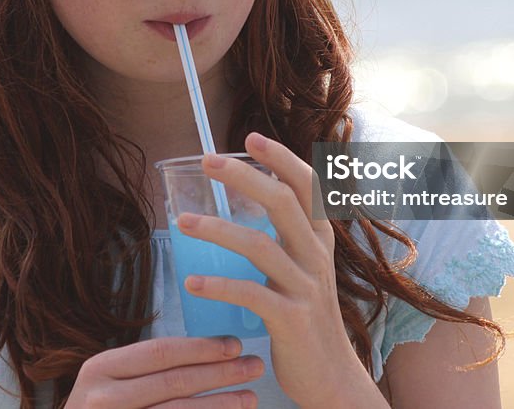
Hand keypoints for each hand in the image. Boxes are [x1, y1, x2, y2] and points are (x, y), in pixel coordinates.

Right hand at [64, 335, 262, 407]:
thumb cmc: (101, 407)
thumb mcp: (109, 381)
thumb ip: (144, 368)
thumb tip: (207, 352)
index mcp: (100, 369)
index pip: (160, 352)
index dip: (201, 348)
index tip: (234, 345)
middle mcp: (103, 398)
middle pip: (174, 382)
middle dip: (220, 373)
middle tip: (253, 366)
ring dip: (221, 404)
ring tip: (250, 397)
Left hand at [176, 133, 376, 407]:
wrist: (331, 376)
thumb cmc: (306, 316)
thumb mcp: (305, 267)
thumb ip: (287, 233)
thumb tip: (256, 189)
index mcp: (319, 239)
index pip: (308, 186)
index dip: (281, 159)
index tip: (250, 137)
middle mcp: (316, 257)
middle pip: (283, 203)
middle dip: (244, 177)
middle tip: (207, 161)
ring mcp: (306, 288)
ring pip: (261, 246)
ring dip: (217, 230)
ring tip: (182, 223)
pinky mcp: (291, 320)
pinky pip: (251, 295)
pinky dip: (220, 286)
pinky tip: (192, 283)